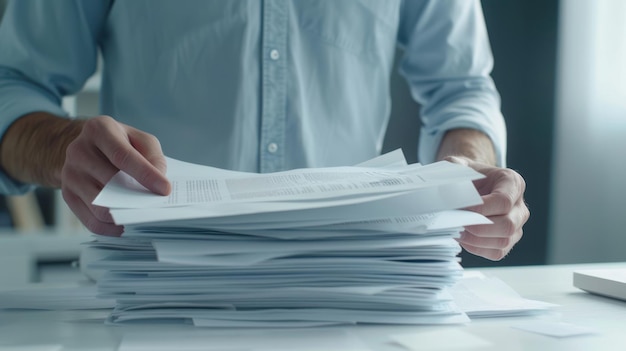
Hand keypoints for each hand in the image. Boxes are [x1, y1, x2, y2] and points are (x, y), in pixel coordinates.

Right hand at [61, 116, 170, 234]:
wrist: (85, 148)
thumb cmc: (119, 143)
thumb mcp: (139, 139)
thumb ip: (153, 155)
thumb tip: (158, 179)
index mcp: (99, 129)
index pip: (122, 155)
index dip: (145, 174)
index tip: (165, 189)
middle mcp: (79, 150)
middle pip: (110, 182)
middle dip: (136, 197)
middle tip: (156, 207)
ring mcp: (70, 174)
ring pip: (99, 205)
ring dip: (124, 215)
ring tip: (143, 217)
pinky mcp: (68, 194)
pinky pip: (90, 220)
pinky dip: (110, 228)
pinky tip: (125, 225)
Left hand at [445, 156, 529, 259]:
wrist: (471, 184)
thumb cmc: (467, 175)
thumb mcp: (459, 166)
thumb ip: (453, 173)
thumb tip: (445, 193)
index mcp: (512, 182)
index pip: (504, 201)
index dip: (482, 209)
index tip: (462, 209)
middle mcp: (519, 205)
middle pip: (508, 224)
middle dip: (479, 228)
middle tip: (457, 223)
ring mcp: (516, 225)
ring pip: (503, 241)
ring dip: (476, 240)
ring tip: (457, 231)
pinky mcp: (508, 240)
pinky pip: (496, 252)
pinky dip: (477, 248)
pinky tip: (463, 238)